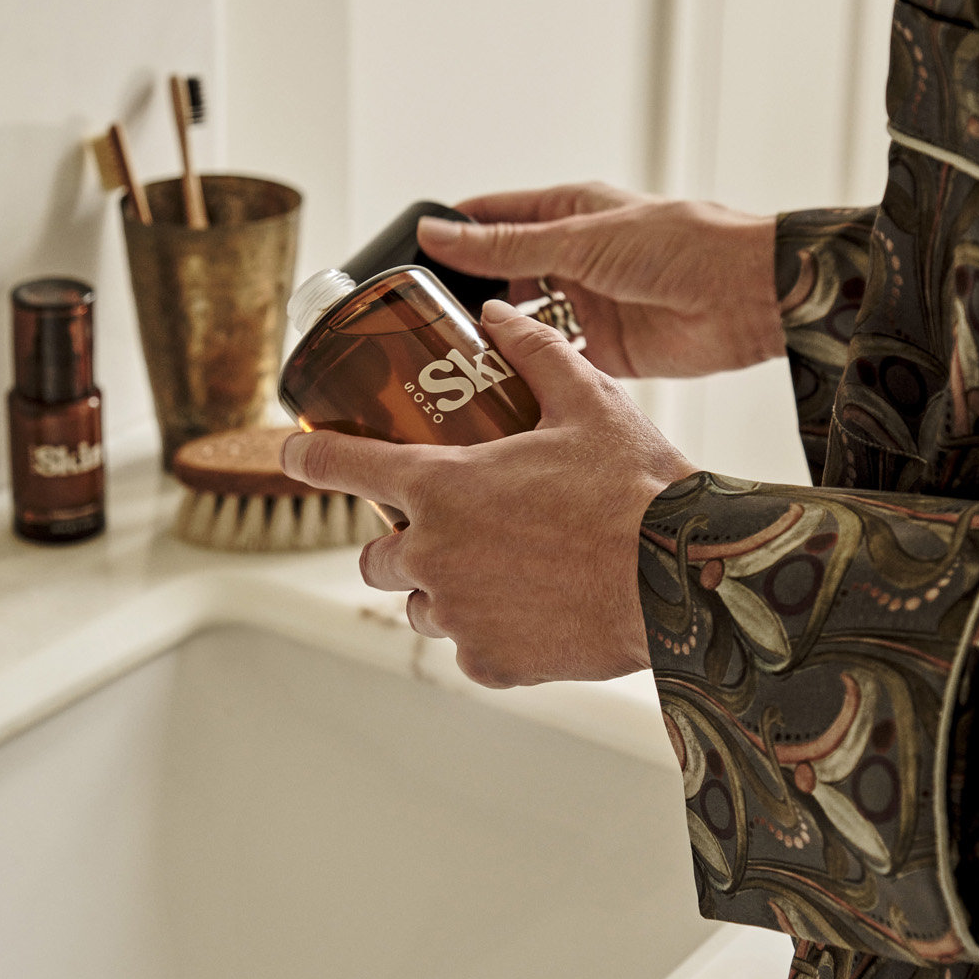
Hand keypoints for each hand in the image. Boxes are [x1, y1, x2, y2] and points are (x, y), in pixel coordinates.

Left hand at [280, 299, 696, 687]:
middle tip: (445, 526)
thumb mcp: (587, 402)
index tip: (293, 453)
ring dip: (440, 589)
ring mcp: (459, 615)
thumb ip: (535, 352)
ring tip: (497, 570)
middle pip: (375, 556)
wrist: (685, 576)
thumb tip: (499, 316)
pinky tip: (530, 613)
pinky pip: (468, 648)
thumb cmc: (636, 487)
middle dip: (398, 541)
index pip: (341, 466)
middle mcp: (433, 555)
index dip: (307, 457)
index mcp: (441, 485)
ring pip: (419, 606)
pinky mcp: (492, 662)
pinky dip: (488, 633)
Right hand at [416, 181, 781, 379]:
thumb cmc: (678, 244)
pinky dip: (534, 375)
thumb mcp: (579, 240)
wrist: (748, 298)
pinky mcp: (611, 351)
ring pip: (528, 326)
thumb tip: (436, 231)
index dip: (450, 236)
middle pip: (504, 278)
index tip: (402, 264)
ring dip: (499, 342)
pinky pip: (558, 364)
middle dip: (467, 299)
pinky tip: (498, 390)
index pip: (492, 219)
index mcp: (567, 214)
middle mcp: (575, 259)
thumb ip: (506, 246)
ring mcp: (591, 306)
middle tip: (418, 327)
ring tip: (448, 365)